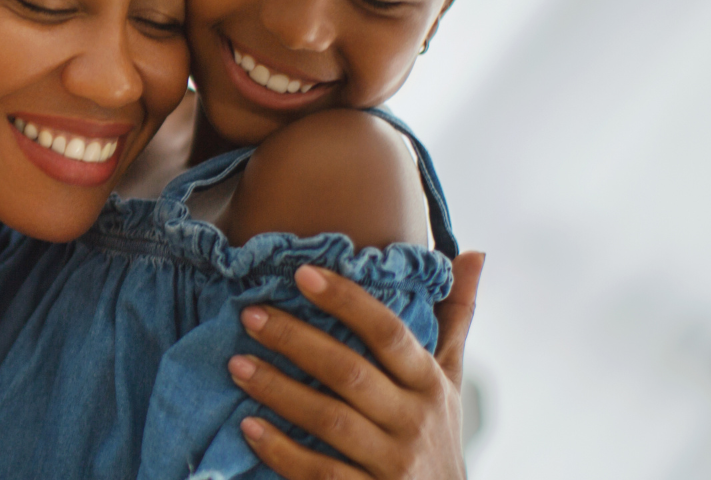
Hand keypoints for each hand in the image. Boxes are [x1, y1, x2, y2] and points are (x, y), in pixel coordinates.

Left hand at [227, 251, 485, 478]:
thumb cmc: (438, 436)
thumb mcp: (450, 380)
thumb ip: (455, 318)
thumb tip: (473, 252)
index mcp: (430, 384)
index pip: (389, 333)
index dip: (347, 301)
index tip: (301, 273)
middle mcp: (415, 421)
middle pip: (350, 373)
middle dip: (297, 341)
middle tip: (249, 316)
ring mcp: (394, 463)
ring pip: (331, 420)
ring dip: (279, 391)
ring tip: (236, 365)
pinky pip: (320, 473)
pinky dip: (282, 451)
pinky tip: (249, 427)